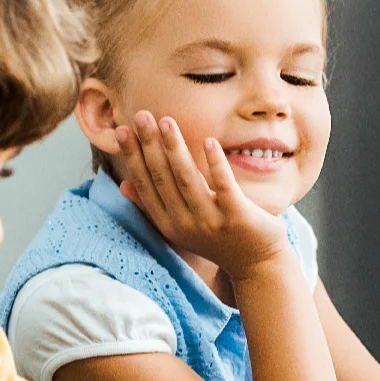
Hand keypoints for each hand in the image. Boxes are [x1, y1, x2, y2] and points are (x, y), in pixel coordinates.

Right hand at [114, 111, 290, 277]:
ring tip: (166, 121)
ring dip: (175, 149)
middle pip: (162, 178)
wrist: (257, 265)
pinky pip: (224, 186)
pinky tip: (209, 142)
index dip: (132, 157)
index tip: (122, 130)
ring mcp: (211, 221)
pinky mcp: (237, 217)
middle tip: (141, 115)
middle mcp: (185, 224)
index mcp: (169, 223)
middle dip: (149, 145)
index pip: (144, 184)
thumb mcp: (181, 226)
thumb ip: (153, 205)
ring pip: (187, 179)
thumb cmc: (219, 239)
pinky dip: (216, 164)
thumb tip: (123, 185)